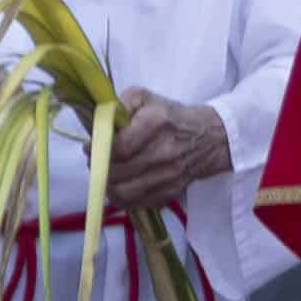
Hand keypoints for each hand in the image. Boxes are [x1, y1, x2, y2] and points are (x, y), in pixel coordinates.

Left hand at [105, 98, 232, 213]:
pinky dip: (123, 197)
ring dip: (108, 186)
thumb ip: (119, 104)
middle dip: (99, 168)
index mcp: (155, 123)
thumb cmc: (170, 116)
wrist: (210, 138)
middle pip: (118, 173)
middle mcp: (163, 152)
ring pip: (124, 193)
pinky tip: (121, 184)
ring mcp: (169, 175)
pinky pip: (137, 203)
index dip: (98, 150)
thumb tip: (99, 121)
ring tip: (106, 175)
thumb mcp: (144, 98)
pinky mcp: (171, 193)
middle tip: (96, 161)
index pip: (119, 147)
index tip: (90, 147)